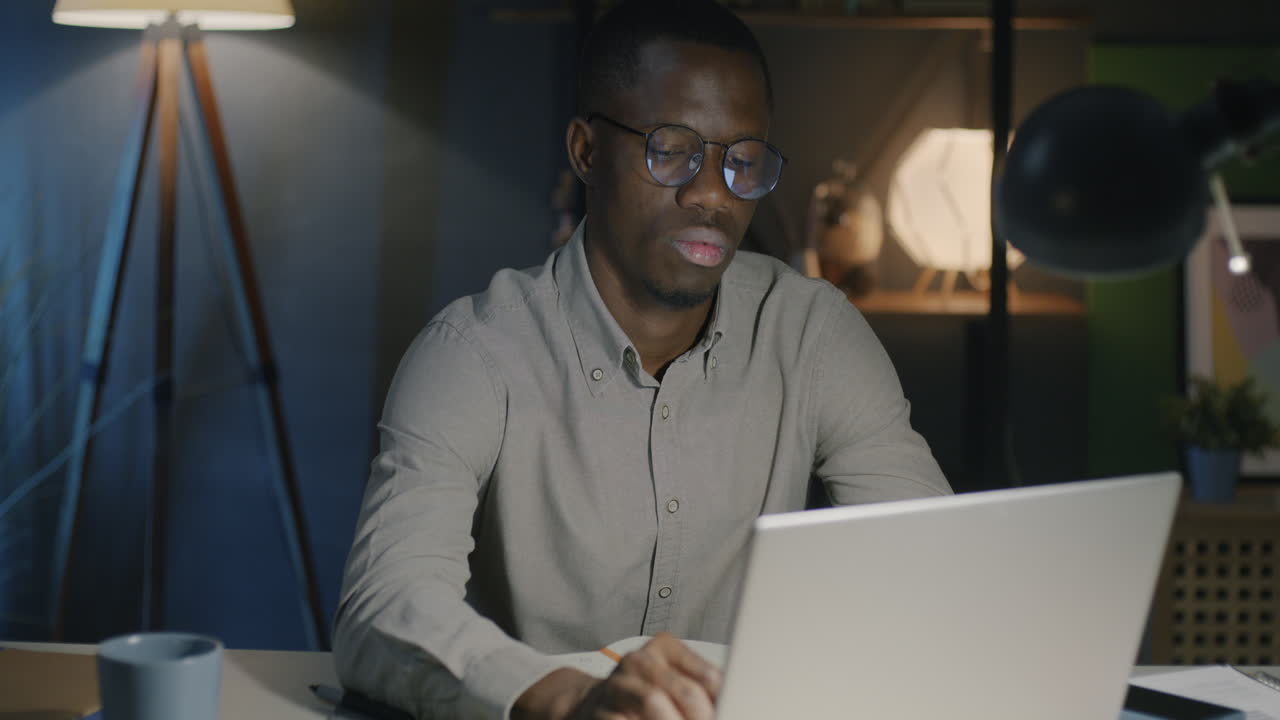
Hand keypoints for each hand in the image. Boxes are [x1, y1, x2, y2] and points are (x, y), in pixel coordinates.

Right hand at [514, 634, 721, 719]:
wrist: (591, 705)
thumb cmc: (643, 696)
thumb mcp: (675, 683)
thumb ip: (703, 692)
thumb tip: (732, 703)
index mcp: (665, 648)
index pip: (710, 677)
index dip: (722, 702)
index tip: (733, 712)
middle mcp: (640, 661)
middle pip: (686, 693)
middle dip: (702, 717)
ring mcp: (617, 686)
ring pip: (654, 703)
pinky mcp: (601, 712)